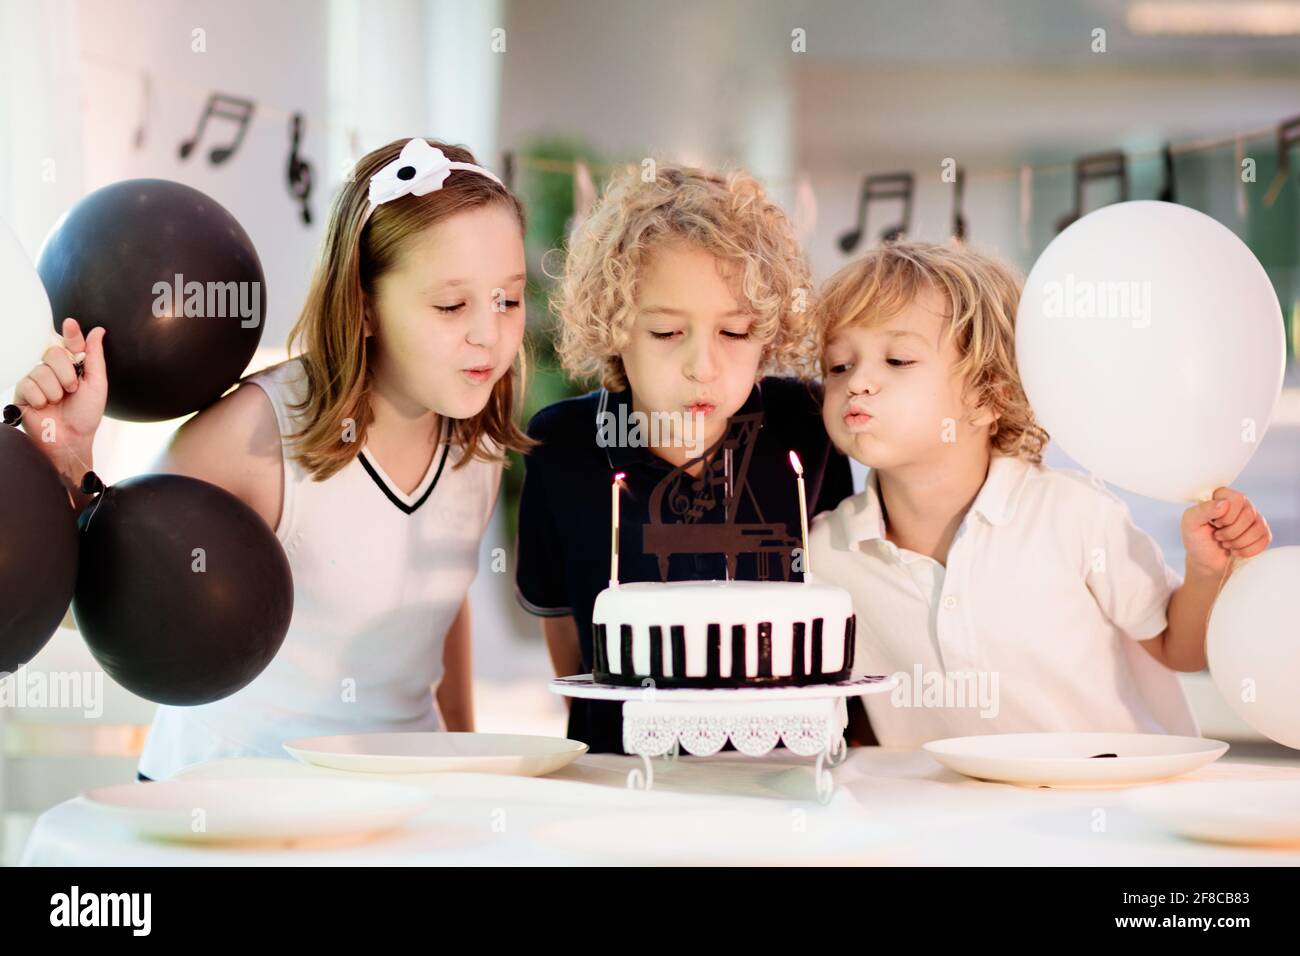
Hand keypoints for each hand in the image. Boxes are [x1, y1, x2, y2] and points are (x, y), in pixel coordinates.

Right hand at [10, 317, 107, 479]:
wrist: (72, 439)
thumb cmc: (86, 414)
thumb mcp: (97, 385)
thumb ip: (94, 357)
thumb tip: (98, 331)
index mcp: (71, 366)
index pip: (69, 343)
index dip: (71, 333)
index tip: (71, 323)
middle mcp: (52, 370)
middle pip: (52, 353)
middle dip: (67, 375)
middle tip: (72, 391)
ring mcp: (36, 380)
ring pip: (41, 371)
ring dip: (55, 391)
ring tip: (59, 402)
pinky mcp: (22, 393)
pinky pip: (28, 385)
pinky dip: (41, 398)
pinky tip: (45, 407)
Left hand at [1181, 487, 1270, 577]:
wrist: (1206, 562)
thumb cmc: (1196, 540)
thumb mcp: (1190, 524)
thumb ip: (1202, 510)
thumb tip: (1224, 503)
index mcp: (1222, 496)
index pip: (1237, 499)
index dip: (1227, 516)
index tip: (1215, 524)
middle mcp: (1240, 504)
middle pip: (1249, 514)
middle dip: (1231, 532)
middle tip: (1218, 537)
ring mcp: (1253, 518)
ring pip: (1259, 527)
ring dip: (1238, 542)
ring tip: (1225, 544)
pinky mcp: (1262, 532)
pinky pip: (1265, 538)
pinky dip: (1247, 550)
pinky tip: (1235, 551)